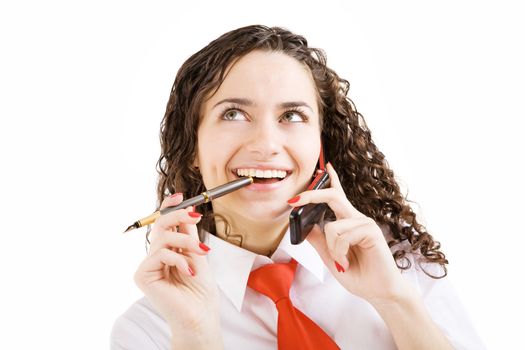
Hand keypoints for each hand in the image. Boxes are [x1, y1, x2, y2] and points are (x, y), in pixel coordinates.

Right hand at [134, 194, 220, 340]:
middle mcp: (155, 256)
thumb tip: (188, 209)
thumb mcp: (197, 254)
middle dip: (178, 216)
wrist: (200, 315)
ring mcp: (147, 266)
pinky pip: (160, 255)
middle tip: (196, 216)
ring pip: (163, 238)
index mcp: (167, 250)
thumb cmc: (200, 290)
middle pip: (159, 225)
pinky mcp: (142, 275)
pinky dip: (179, 260)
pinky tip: (190, 272)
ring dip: (186, 242)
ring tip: (201, 254)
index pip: (163, 224)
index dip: (169, 208)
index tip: (179, 195)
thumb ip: (189, 234)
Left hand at [287, 163, 410, 303]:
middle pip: (332, 196)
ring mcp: (364, 223)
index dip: (331, 180)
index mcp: (347, 223)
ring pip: (332, 226)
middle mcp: (356, 218)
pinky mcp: (371, 231)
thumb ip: (319, 241)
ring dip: (331, 249)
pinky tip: (347, 262)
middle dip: (311, 195)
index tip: (323, 167)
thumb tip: (304, 225)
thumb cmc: (359, 275)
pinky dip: (339, 252)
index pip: (338, 195)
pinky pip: (342, 235)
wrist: (380, 292)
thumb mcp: (330, 258)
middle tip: (293, 201)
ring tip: (341, 263)